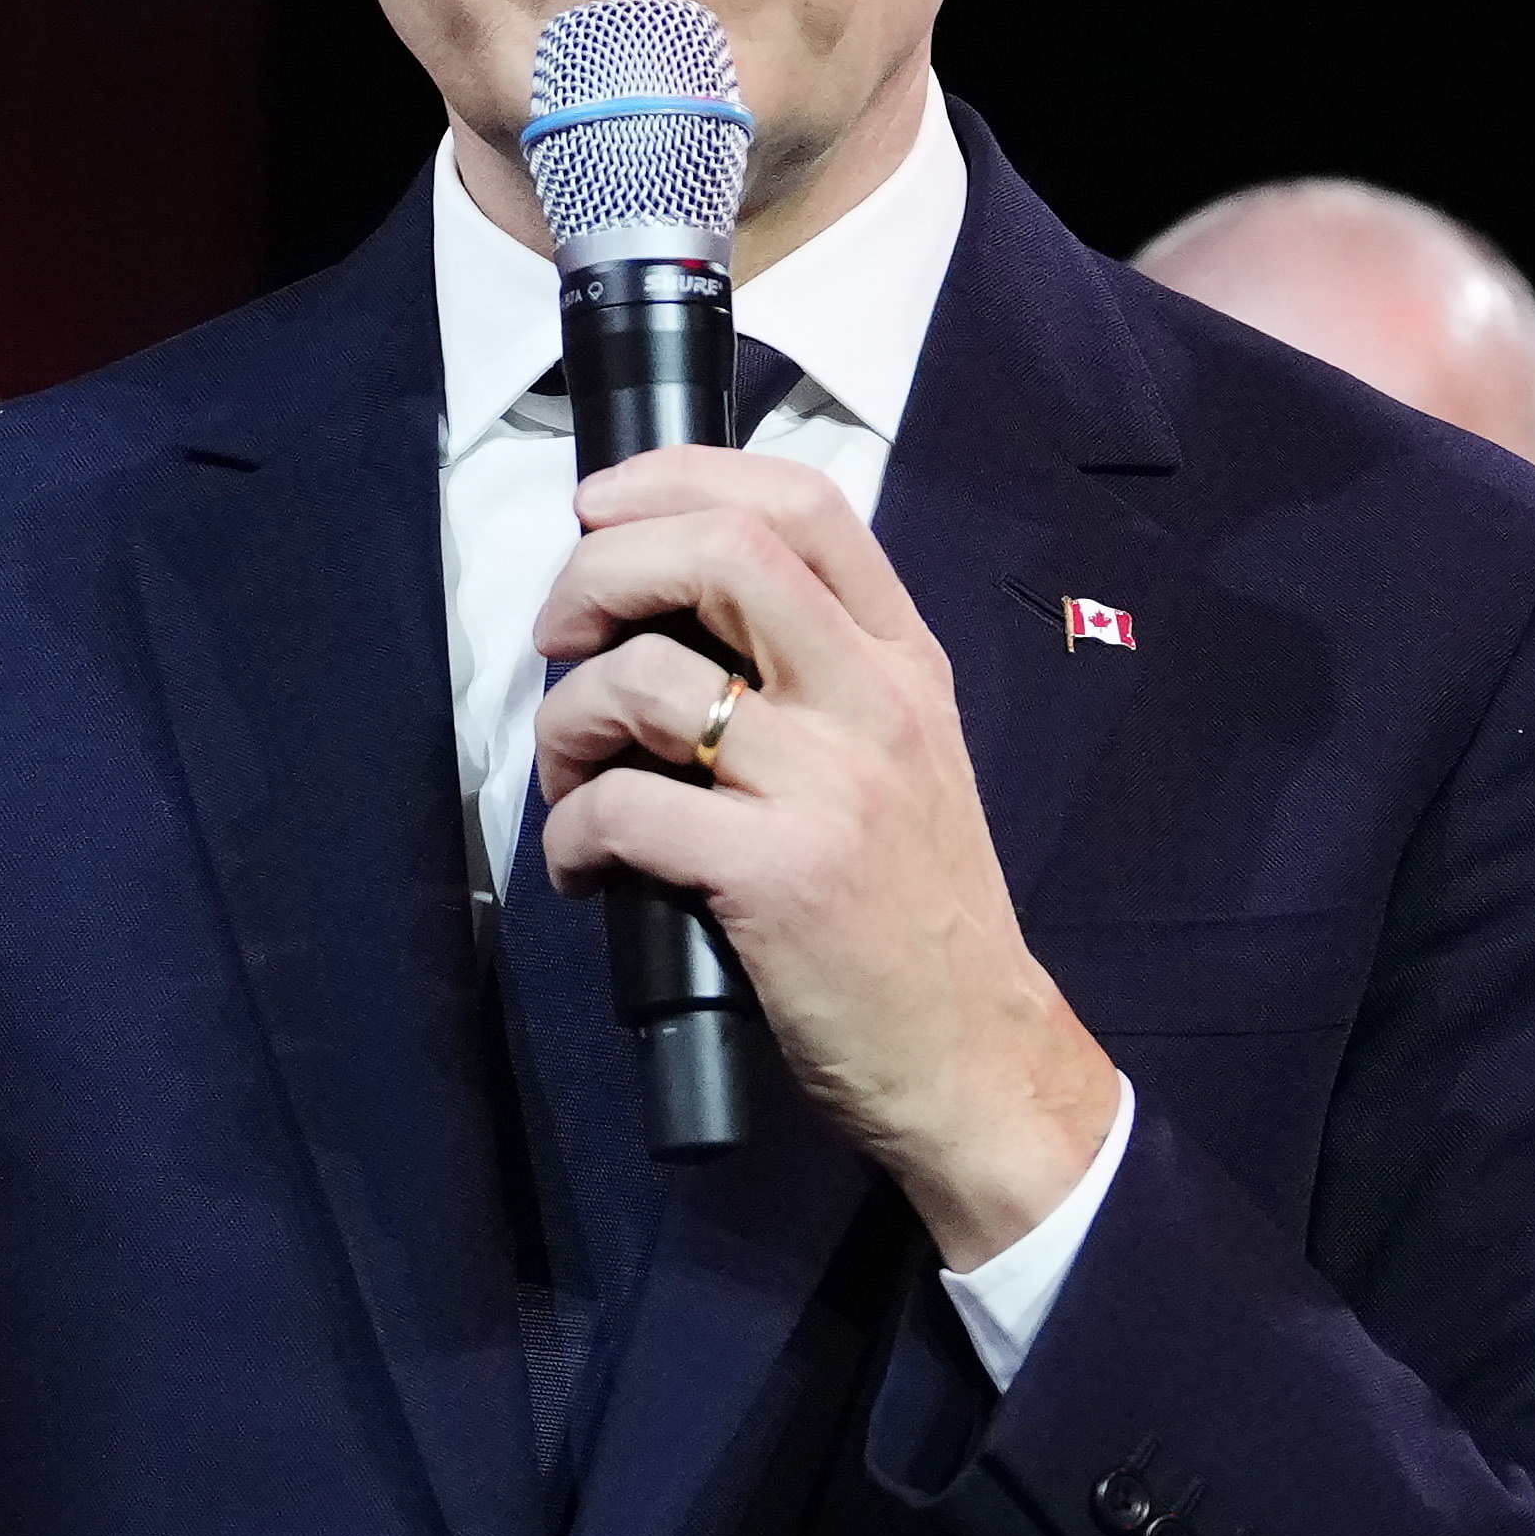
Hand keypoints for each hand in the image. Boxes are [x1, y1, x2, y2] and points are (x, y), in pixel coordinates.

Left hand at [529, 444, 1120, 1264]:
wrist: (975, 1058)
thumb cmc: (915, 916)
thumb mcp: (905, 762)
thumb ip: (820, 677)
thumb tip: (668, 617)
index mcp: (904, 663)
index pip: (804, 503)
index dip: (680, 477)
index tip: (603, 508)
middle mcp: (876, 702)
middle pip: (720, 552)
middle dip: (600, 571)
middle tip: (559, 634)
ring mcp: (832, 785)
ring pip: (650, 680)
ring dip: (567, 719)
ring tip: (568, 777)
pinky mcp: (779, 875)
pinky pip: (627, 809)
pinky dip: (572, 832)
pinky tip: (583, 868)